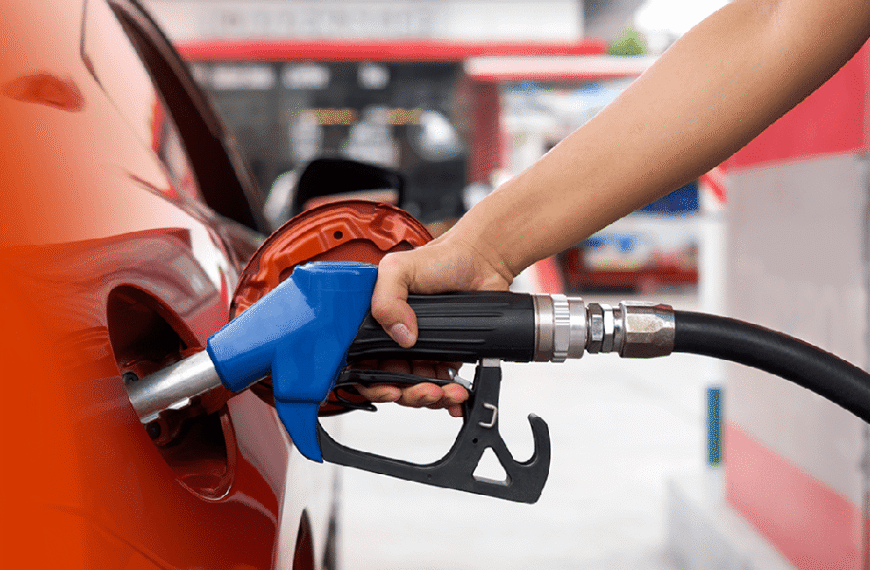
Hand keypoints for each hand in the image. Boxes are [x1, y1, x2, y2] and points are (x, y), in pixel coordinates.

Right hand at [358, 234, 512, 411]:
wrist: (481, 261)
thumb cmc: (440, 259)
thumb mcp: (399, 268)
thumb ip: (386, 298)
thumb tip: (400, 334)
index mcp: (378, 323)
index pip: (363, 364)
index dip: (373, 383)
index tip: (391, 387)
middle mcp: (396, 340)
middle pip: (391, 383)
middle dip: (408, 394)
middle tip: (425, 390)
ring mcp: (421, 351)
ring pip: (417, 389)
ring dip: (431, 398)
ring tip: (447, 392)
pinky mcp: (446, 356)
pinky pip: (442, 386)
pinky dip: (449, 397)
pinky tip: (456, 396)